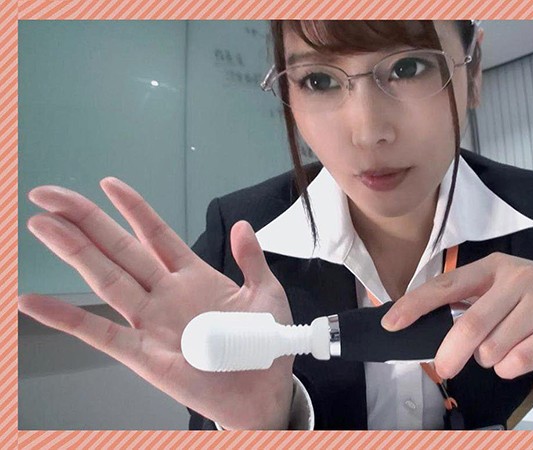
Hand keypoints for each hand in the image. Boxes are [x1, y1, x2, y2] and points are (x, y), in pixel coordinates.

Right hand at [19, 178, 293, 428]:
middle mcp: (165, 294)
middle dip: (85, 219)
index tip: (109, 183)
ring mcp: (151, 322)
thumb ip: (252, 260)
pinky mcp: (143, 355)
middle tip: (48, 194)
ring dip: (73, 252)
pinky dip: (65, 318)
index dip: (134, 208)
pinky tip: (33, 303)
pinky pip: (100, 334)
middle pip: (119, 249)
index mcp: (194, 276)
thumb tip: (243, 225)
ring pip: (105, 279)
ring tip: (41, 225)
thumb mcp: (267, 295)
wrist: (264, 394)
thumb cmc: (263, 347)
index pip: (156, 234)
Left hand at [381, 252, 532, 379]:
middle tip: (444, 367)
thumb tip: (427, 330)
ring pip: (492, 350)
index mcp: (493, 266)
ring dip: (487, 360)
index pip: (446, 285)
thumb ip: (469, 301)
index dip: (416, 305)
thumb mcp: (503, 283)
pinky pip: (518, 362)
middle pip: (470, 326)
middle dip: (450, 354)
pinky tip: (522, 354)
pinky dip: (510, 368)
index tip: (392, 323)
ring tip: (503, 346)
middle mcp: (516, 280)